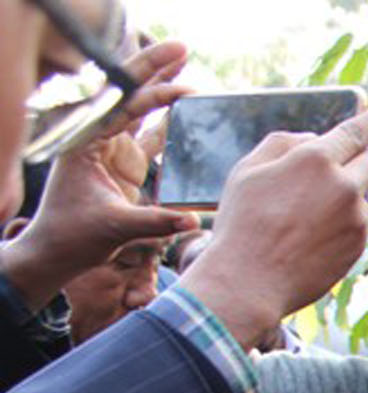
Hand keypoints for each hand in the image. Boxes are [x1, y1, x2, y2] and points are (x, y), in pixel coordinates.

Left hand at [0, 41, 195, 307]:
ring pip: (140, 111)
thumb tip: (193, 219)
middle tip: (181, 48)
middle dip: (154, 71)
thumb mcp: (114, 228)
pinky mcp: (125, 167)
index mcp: (86, 142)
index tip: (180, 76)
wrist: (58, 253)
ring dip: (162, 90)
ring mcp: (112, 151)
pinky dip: (167, 121)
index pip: (120, 104)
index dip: (151, 85)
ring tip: (184, 65)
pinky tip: (185, 106)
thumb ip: (155, 222)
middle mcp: (97, 139)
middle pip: (129, 95)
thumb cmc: (74, 237)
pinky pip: (150, 137)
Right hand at [180, 109, 367, 350]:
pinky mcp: (359, 247)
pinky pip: (361, 226)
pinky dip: (346, 224)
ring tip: (317, 212)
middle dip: (365, 159)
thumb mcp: (248, 170)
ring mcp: (355, 219)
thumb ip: (284, 144)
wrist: (250, 282)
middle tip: (349, 164)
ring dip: (353, 197)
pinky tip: (316, 236)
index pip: (357, 132)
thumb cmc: (242, 223)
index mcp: (315, 160)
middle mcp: (344, 187)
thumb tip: (315, 140)